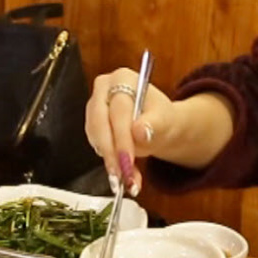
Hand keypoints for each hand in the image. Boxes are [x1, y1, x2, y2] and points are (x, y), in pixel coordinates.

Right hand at [84, 68, 171, 195]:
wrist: (158, 126)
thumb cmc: (162, 118)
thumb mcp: (166, 120)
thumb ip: (154, 125)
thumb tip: (140, 131)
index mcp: (123, 79)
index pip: (118, 110)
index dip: (122, 137)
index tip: (128, 159)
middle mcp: (104, 89)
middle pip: (100, 122)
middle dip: (112, 152)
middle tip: (122, 175)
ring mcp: (95, 106)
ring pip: (95, 135)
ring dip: (110, 160)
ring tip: (126, 178)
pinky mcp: (92, 124)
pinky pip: (96, 144)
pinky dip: (109, 161)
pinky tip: (122, 173)